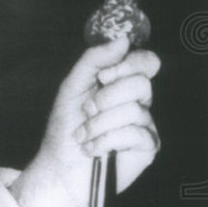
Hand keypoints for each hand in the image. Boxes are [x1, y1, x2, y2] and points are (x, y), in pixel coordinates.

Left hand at [9, 37, 160, 206]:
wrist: (60, 166)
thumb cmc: (66, 127)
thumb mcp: (73, 86)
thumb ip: (95, 59)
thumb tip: (123, 40)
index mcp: (122, 84)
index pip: (145, 62)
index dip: (127, 65)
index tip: (103, 77)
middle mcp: (137, 102)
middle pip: (141, 83)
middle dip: (105, 98)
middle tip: (87, 111)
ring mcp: (145, 124)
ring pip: (135, 109)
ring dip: (99, 124)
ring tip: (85, 135)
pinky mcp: (147, 147)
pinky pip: (135, 133)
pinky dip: (106, 141)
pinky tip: (94, 149)